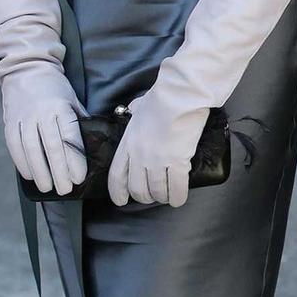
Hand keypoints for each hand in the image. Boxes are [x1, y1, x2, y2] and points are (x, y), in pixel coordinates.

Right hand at [0, 66, 87, 194]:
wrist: (27, 69)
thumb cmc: (55, 88)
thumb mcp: (72, 99)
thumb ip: (79, 120)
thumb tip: (92, 144)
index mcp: (61, 106)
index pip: (69, 136)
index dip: (74, 159)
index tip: (79, 177)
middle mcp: (42, 112)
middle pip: (51, 147)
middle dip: (59, 171)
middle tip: (65, 189)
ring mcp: (24, 117)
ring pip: (31, 150)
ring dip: (40, 172)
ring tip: (48, 187)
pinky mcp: (10, 122)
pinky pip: (14, 147)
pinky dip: (22, 163)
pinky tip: (31, 176)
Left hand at [107, 87, 208, 207]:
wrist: (179, 96)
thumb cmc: (162, 97)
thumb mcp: (139, 106)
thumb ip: (135, 112)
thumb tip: (135, 110)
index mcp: (128, 142)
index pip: (117, 175)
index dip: (118, 192)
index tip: (121, 200)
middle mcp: (139, 156)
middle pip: (137, 188)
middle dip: (145, 197)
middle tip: (152, 195)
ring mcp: (157, 161)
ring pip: (157, 191)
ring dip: (162, 197)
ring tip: (167, 196)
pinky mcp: (178, 162)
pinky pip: (176, 188)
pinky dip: (177, 197)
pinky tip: (178, 199)